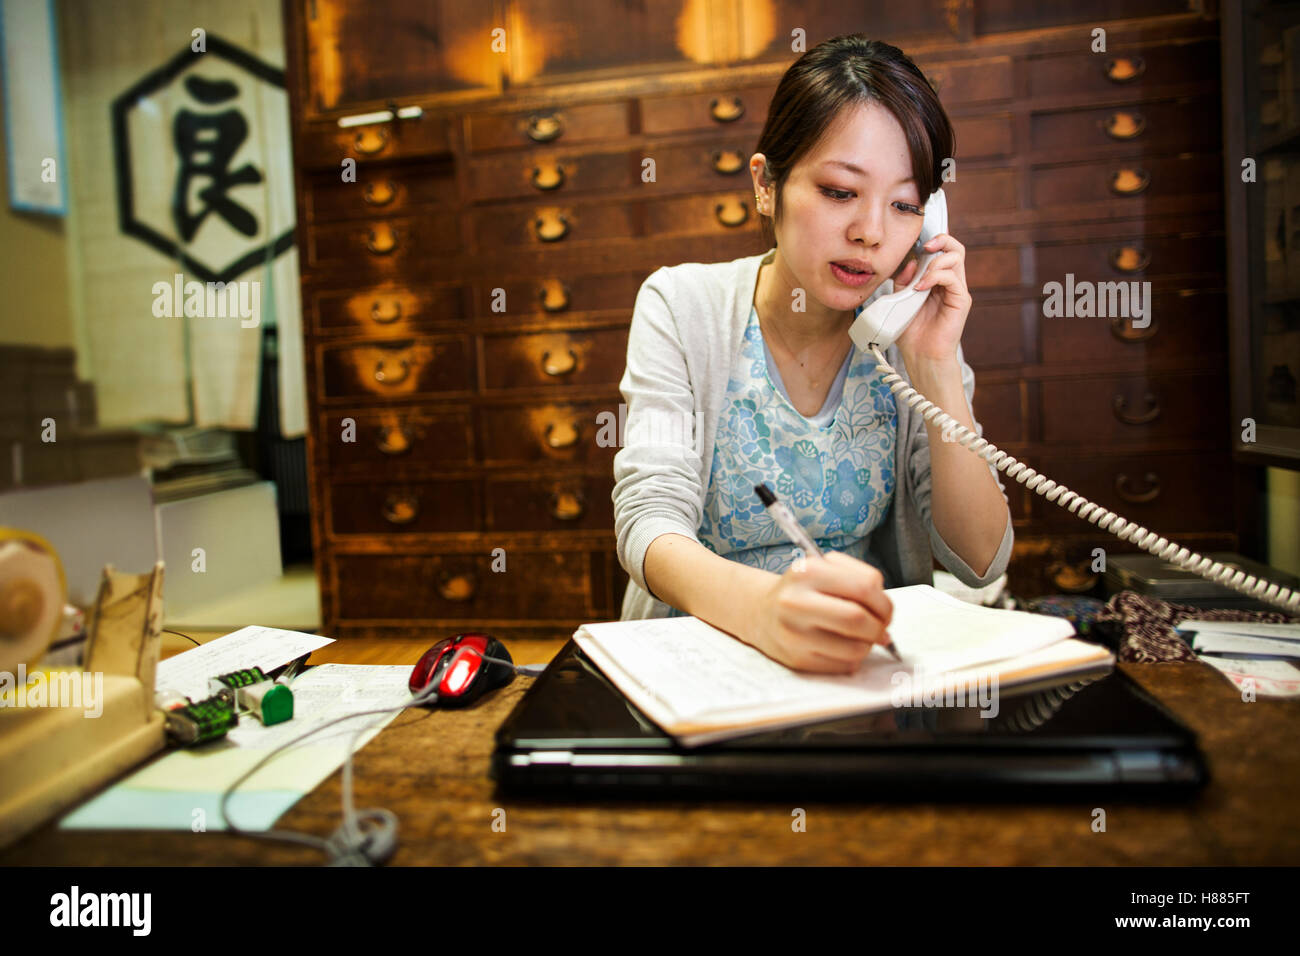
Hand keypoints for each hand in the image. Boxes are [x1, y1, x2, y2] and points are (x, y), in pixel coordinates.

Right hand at [741, 552, 892, 673]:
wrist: (760, 612)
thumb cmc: (802, 591)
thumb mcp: (824, 569)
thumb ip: (859, 580)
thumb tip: (885, 615)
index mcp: (807, 572)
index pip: (865, 587)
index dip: (884, 603)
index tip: (885, 610)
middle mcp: (796, 602)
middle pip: (858, 620)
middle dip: (879, 627)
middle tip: (881, 629)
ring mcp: (794, 634)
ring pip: (855, 648)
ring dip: (868, 645)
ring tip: (861, 638)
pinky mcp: (797, 660)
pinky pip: (843, 665)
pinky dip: (853, 659)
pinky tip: (843, 647)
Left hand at [892, 232, 971, 365]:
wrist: (920, 355)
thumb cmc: (911, 332)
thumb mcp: (899, 300)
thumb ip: (904, 280)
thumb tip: (911, 262)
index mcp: (936, 280)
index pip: (942, 251)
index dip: (934, 240)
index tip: (918, 242)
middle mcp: (950, 282)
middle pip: (955, 248)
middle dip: (940, 240)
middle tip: (925, 247)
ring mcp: (957, 290)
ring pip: (956, 257)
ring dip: (934, 261)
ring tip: (920, 278)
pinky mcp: (961, 300)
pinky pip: (952, 277)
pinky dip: (935, 276)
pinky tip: (920, 288)